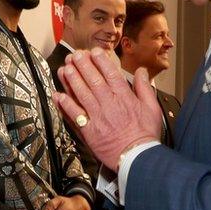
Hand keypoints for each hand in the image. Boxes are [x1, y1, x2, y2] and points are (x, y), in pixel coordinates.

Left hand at [53, 48, 161, 169]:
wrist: (137, 158)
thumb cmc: (144, 135)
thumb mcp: (152, 108)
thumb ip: (145, 88)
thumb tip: (141, 72)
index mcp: (125, 98)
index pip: (111, 74)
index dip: (101, 61)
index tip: (94, 52)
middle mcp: (109, 104)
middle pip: (93, 80)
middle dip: (83, 65)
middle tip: (75, 55)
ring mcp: (97, 117)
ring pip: (82, 94)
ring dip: (72, 80)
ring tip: (65, 68)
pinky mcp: (89, 130)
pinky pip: (74, 115)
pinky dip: (65, 104)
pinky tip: (58, 95)